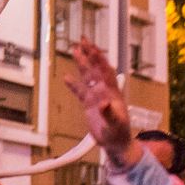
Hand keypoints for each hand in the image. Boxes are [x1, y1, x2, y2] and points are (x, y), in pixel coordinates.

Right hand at [65, 38, 141, 167]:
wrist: (116, 144)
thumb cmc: (118, 134)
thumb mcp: (115, 125)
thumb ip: (109, 113)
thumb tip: (103, 102)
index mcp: (113, 93)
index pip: (105, 71)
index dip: (99, 59)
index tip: (92, 47)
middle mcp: (105, 91)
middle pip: (96, 68)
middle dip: (90, 54)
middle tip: (83, 40)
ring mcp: (97, 97)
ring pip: (88, 77)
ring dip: (82, 64)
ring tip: (75, 50)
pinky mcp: (90, 105)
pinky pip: (81, 92)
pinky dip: (74, 85)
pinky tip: (66, 77)